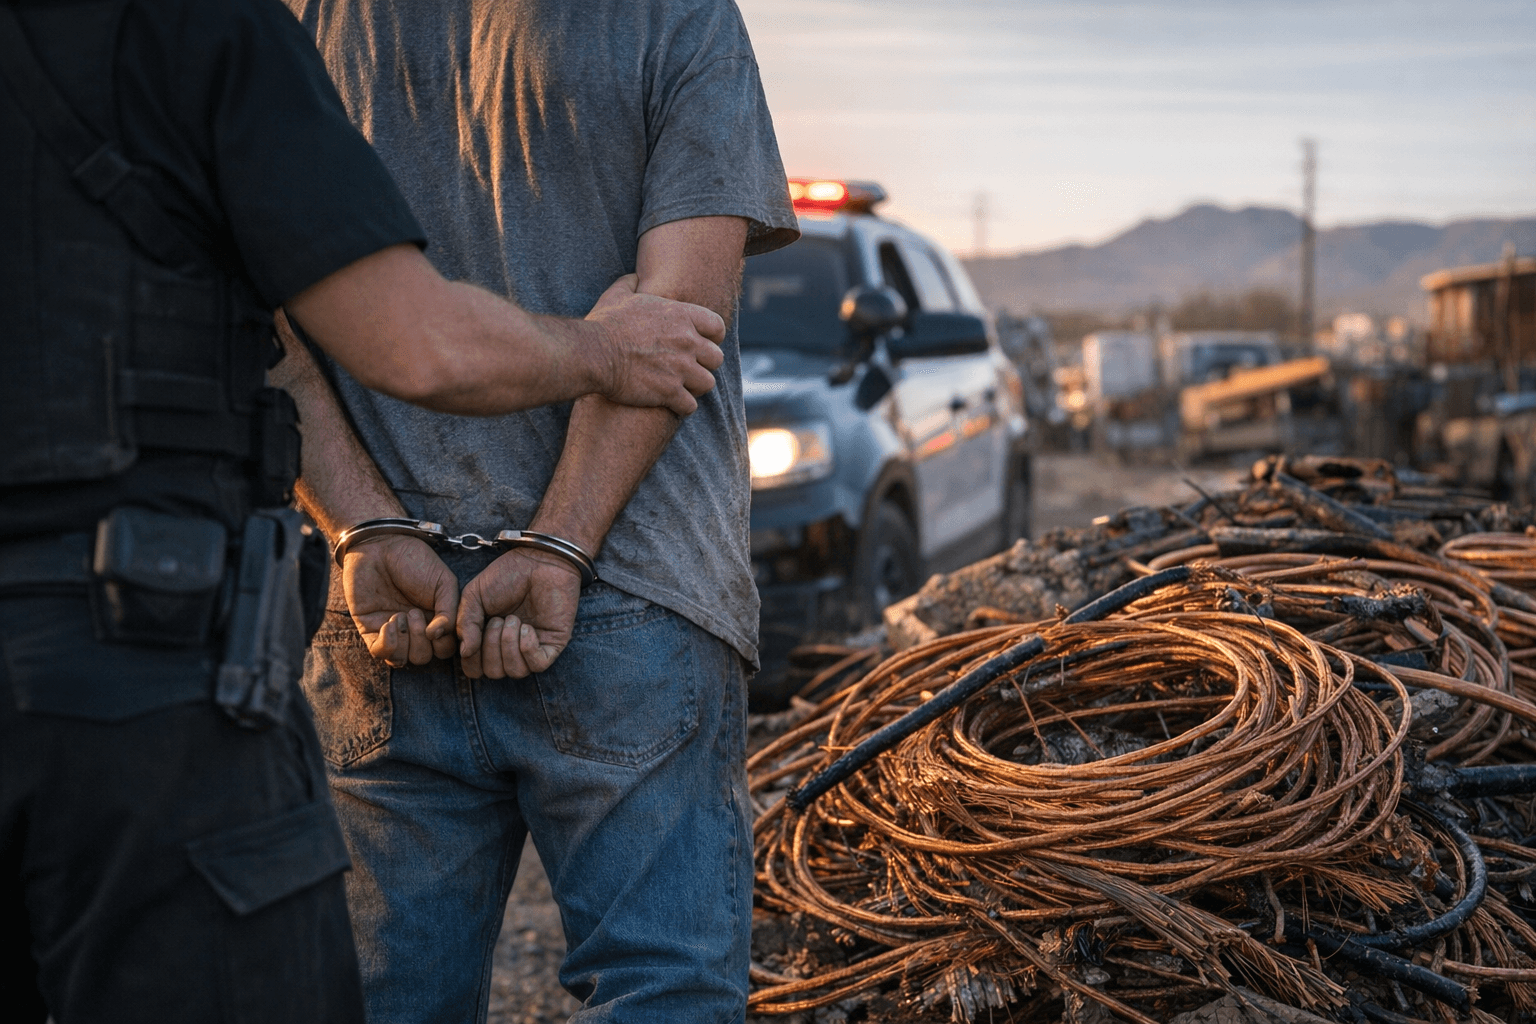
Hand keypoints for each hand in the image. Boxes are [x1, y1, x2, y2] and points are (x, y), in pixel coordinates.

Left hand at [342, 535, 459, 665]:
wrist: (381, 545)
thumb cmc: (415, 560)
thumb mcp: (444, 582)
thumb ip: (450, 611)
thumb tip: (438, 636)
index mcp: (436, 620)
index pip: (445, 648)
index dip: (444, 643)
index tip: (439, 624)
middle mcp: (415, 630)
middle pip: (424, 657)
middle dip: (422, 641)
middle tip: (415, 613)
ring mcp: (392, 631)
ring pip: (403, 659)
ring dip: (406, 643)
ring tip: (401, 615)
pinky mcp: (370, 629)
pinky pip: (379, 653)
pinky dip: (387, 644)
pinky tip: (389, 623)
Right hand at [457, 548, 582, 678]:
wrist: (540, 559)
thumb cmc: (507, 575)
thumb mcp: (474, 595)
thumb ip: (465, 623)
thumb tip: (465, 652)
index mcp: (488, 639)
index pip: (475, 669)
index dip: (471, 657)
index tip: (475, 629)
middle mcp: (509, 647)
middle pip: (494, 673)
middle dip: (490, 647)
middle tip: (497, 619)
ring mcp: (532, 647)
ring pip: (515, 671)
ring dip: (508, 646)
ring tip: (513, 620)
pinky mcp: (553, 644)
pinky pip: (537, 665)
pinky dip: (527, 649)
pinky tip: (527, 628)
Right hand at [585, 280, 724, 416]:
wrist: (593, 353)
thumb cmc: (605, 324)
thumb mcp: (618, 295)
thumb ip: (631, 283)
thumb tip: (634, 278)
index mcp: (681, 316)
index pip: (717, 326)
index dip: (713, 337)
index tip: (702, 343)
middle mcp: (687, 342)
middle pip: (716, 358)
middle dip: (705, 364)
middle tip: (689, 368)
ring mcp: (680, 368)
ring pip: (707, 383)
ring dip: (695, 387)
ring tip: (682, 387)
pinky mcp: (669, 392)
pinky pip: (690, 405)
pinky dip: (682, 406)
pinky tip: (672, 403)